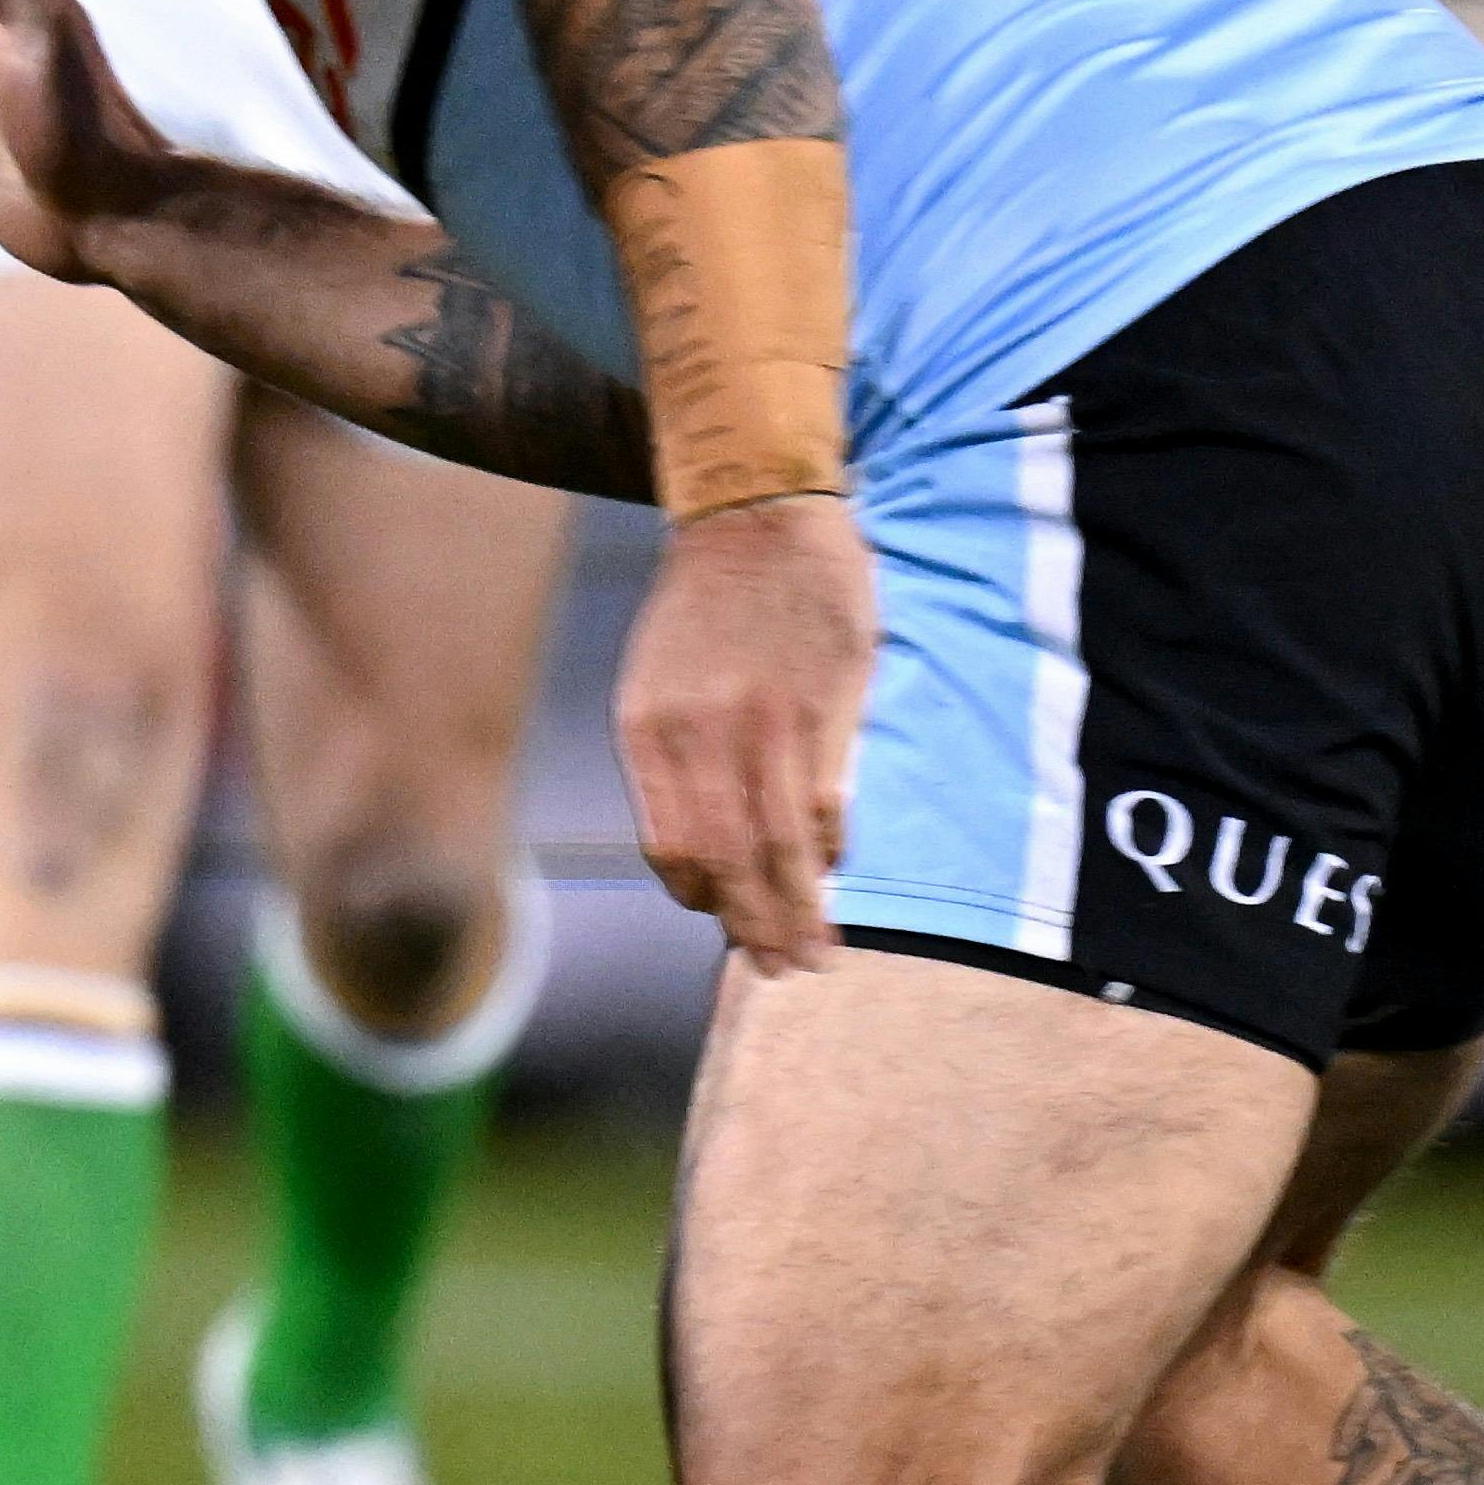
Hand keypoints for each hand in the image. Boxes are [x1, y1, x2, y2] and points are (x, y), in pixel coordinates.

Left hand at [614, 490, 867, 975]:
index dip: (702, 895)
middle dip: (756, 926)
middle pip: (728, 862)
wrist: (754, 514)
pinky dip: (830, 847)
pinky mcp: (822, 709)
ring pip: (780, 846)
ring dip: (800, 910)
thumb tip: (706, 845)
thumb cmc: (705, 604)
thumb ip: (676, 758)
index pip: (673, 847)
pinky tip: (836, 869)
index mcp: (647, 730)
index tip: (725, 918)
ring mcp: (764, 724)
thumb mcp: (658, 679)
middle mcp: (698, 736)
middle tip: (782, 970)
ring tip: (815, 954)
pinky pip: (826, 803)